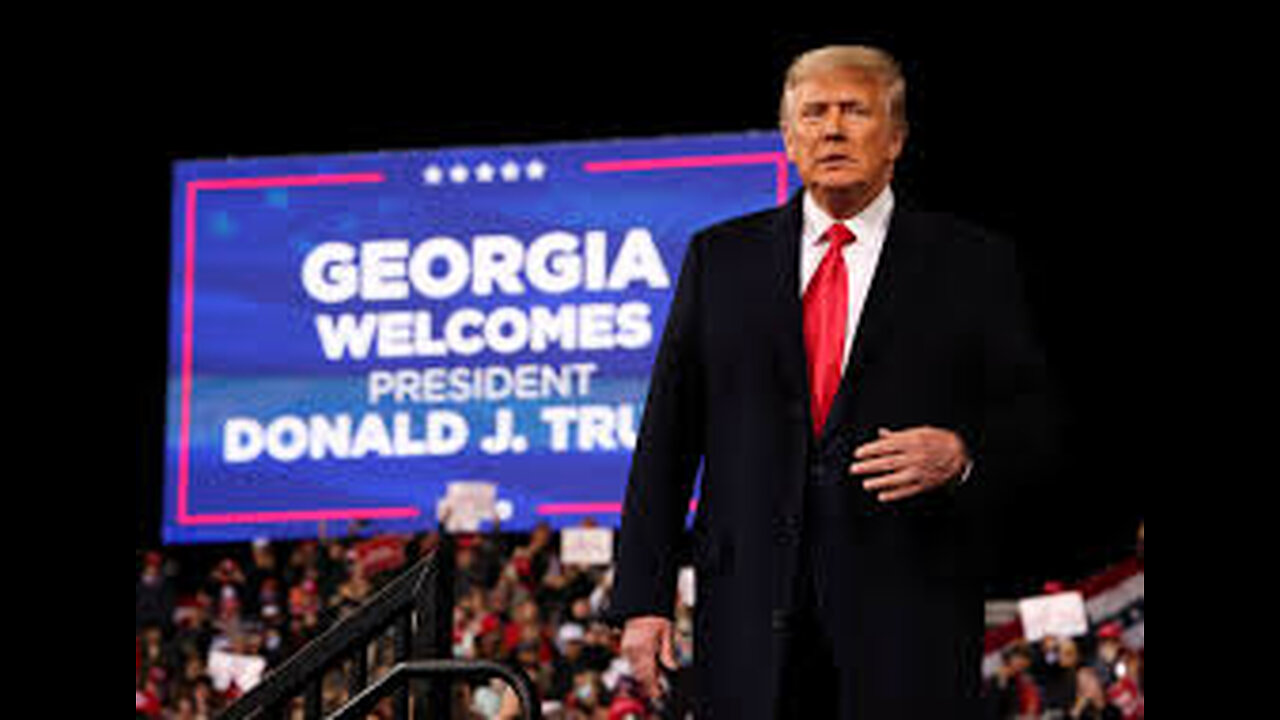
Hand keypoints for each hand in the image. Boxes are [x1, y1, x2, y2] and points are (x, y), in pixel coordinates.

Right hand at [620, 615, 677, 700]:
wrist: (641, 609)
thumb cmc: (656, 620)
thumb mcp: (667, 632)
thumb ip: (668, 652)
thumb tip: (673, 668)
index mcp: (644, 647)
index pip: (648, 672)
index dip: (652, 686)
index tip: (658, 694)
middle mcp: (633, 650)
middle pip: (640, 675)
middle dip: (648, 685)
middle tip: (657, 691)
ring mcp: (627, 649)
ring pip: (635, 671)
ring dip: (643, 678)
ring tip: (653, 684)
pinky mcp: (625, 648)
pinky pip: (632, 664)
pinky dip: (639, 670)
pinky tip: (647, 672)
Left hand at [849, 427, 969, 502]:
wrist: (960, 454)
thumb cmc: (938, 440)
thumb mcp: (919, 432)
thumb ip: (898, 435)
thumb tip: (880, 434)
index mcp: (912, 441)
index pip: (886, 446)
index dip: (870, 450)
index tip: (858, 453)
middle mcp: (915, 456)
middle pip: (888, 462)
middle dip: (869, 466)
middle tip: (854, 469)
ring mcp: (920, 471)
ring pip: (896, 478)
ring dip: (879, 482)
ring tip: (866, 484)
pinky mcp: (925, 483)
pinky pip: (907, 490)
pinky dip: (894, 494)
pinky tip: (882, 495)